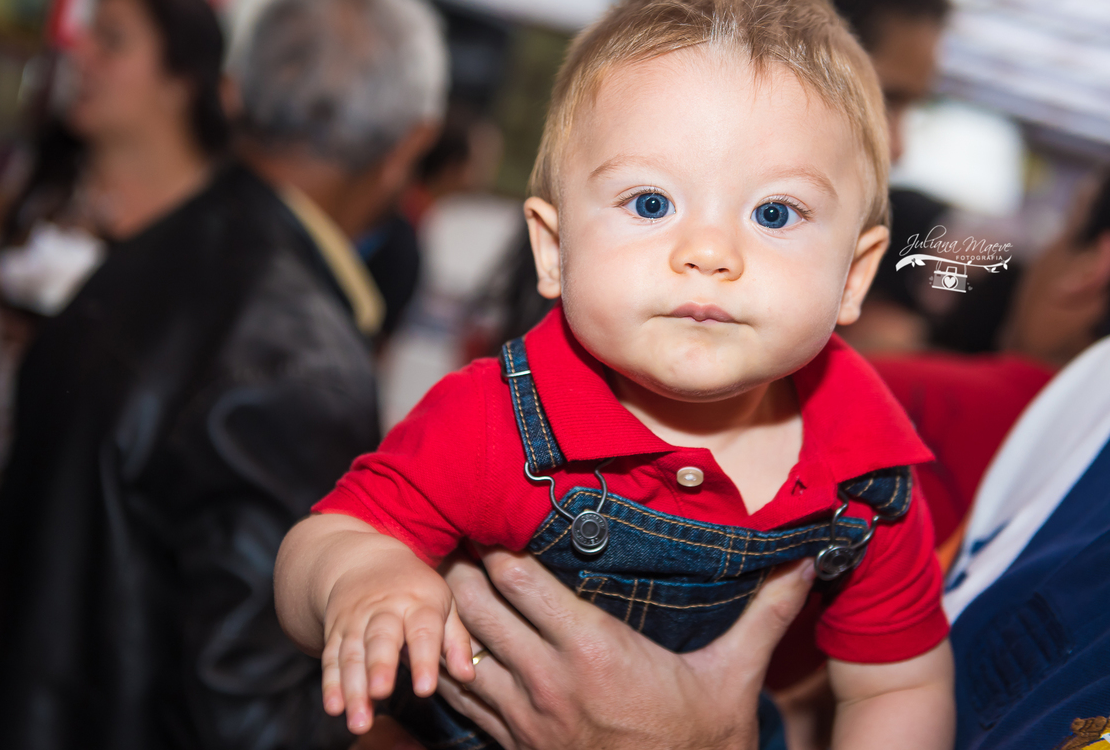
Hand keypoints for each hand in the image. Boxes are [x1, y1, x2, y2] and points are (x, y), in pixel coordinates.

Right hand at [321, 559, 473, 733]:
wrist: (362, 560)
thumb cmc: (414, 590)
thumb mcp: (443, 604)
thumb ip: (456, 641)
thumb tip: (467, 676)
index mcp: (419, 601)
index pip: (423, 630)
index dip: (424, 659)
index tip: (425, 689)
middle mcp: (384, 609)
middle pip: (380, 639)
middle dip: (379, 667)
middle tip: (381, 693)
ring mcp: (355, 620)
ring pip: (352, 654)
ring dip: (353, 688)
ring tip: (358, 721)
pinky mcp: (334, 631)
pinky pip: (331, 658)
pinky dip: (331, 684)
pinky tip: (334, 708)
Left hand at [435, 547, 815, 749]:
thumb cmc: (703, 738)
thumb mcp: (735, 675)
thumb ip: (765, 614)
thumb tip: (803, 561)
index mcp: (593, 651)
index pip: (518, 580)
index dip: (497, 544)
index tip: (496, 518)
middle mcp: (546, 681)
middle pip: (472, 605)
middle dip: (460, 568)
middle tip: (461, 540)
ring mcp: (522, 716)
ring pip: (454, 651)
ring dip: (445, 615)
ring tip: (448, 583)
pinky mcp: (511, 742)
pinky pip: (457, 698)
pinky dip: (443, 664)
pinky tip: (447, 642)